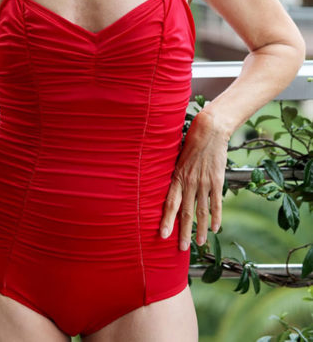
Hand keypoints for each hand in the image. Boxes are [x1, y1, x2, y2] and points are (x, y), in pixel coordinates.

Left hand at [159, 109, 229, 249]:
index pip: (170, 203)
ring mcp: (204, 183)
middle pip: (186, 212)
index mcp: (177, 177)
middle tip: (181, 248)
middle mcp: (190, 182)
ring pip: (202, 211)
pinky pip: (216, 203)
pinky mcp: (217, 181)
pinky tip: (216, 228)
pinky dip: (216, 217)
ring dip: (201, 229)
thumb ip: (174, 174)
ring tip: (199, 243)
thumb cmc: (191, 142)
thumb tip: (168, 187)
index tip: (163, 235)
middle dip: (183, 231)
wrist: (210, 130)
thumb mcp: (177, 158)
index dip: (167, 220)